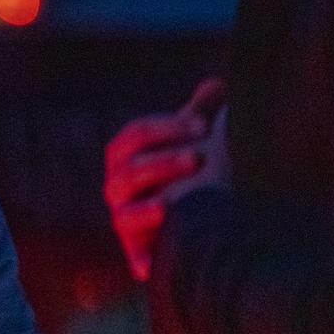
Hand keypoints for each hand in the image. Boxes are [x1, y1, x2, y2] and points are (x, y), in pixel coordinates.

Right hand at [103, 77, 225, 280]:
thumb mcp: (193, 143)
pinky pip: (133, 247)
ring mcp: (123, 215)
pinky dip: (144, 248)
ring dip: (153, 202)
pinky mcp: (135, 248)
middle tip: (200, 156)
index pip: (137, 134)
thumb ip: (199, 114)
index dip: (168, 128)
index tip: (203, 125)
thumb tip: (217, 85)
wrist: (190, 221)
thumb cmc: (188, 173)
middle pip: (130, 168)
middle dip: (164, 161)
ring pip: (126, 205)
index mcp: (126, 154)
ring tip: (179, 200)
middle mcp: (117, 184)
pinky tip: (165, 238)